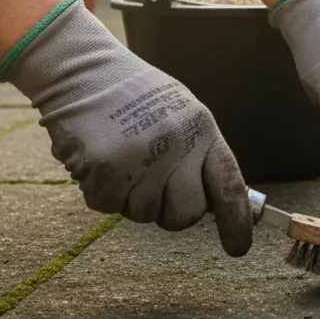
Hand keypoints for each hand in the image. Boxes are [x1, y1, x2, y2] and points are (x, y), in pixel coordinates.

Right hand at [0, 0, 252, 255]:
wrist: (81, 70)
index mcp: (202, 130)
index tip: (238, 248)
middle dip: (172, 213)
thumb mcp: (181, 114)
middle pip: (187, 214)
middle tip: (152, 187)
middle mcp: (177, 145)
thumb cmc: (134, 95)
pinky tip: (99, 159)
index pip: (229, 187)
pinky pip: (108, 206)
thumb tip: (216, 204)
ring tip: (122, 158)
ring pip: (145, 214)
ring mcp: (142, 158)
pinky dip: (101, 191)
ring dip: (131, 197)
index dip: (237, 223)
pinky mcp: (105, 170)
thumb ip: (199, 155)